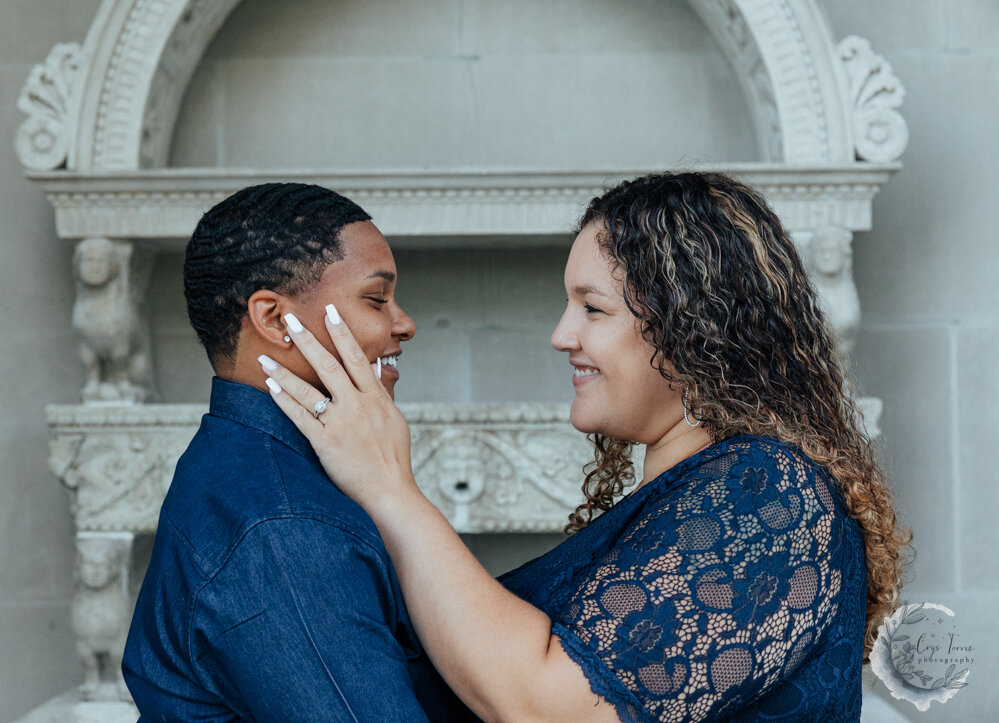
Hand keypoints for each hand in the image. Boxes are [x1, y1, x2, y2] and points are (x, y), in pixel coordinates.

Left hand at [259, 304, 417, 510]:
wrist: (389, 491)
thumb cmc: (393, 457)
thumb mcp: (394, 419)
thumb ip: (381, 392)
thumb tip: (374, 368)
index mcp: (375, 398)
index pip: (356, 357)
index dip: (341, 332)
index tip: (330, 312)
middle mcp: (356, 406)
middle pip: (328, 365)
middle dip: (307, 339)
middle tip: (290, 319)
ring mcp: (340, 424)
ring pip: (307, 390)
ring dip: (283, 371)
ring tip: (264, 357)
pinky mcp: (325, 443)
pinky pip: (299, 417)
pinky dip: (284, 400)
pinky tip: (270, 387)